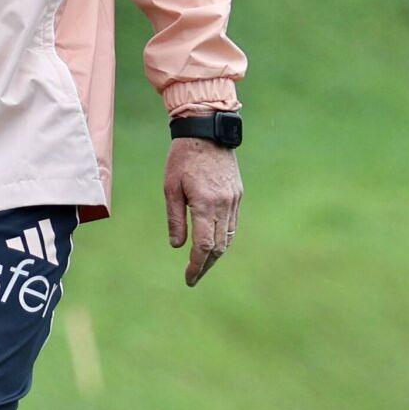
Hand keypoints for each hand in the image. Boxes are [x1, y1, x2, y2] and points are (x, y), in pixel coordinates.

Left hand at [165, 137, 240, 286]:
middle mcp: (224, 205)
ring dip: (216, 254)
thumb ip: (175, 218)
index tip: (189, 278)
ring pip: (228, 237)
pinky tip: (214, 244)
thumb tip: (177, 246)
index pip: (204, 245)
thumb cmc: (182, 157)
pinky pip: (233, 224)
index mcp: (206, 204)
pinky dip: (224, 238)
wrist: (207, 131)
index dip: (196, 265)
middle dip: (205, 265)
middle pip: (218, 246)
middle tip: (193, 277)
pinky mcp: (238, 195)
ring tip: (202, 264)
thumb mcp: (170, 187)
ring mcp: (234, 200)